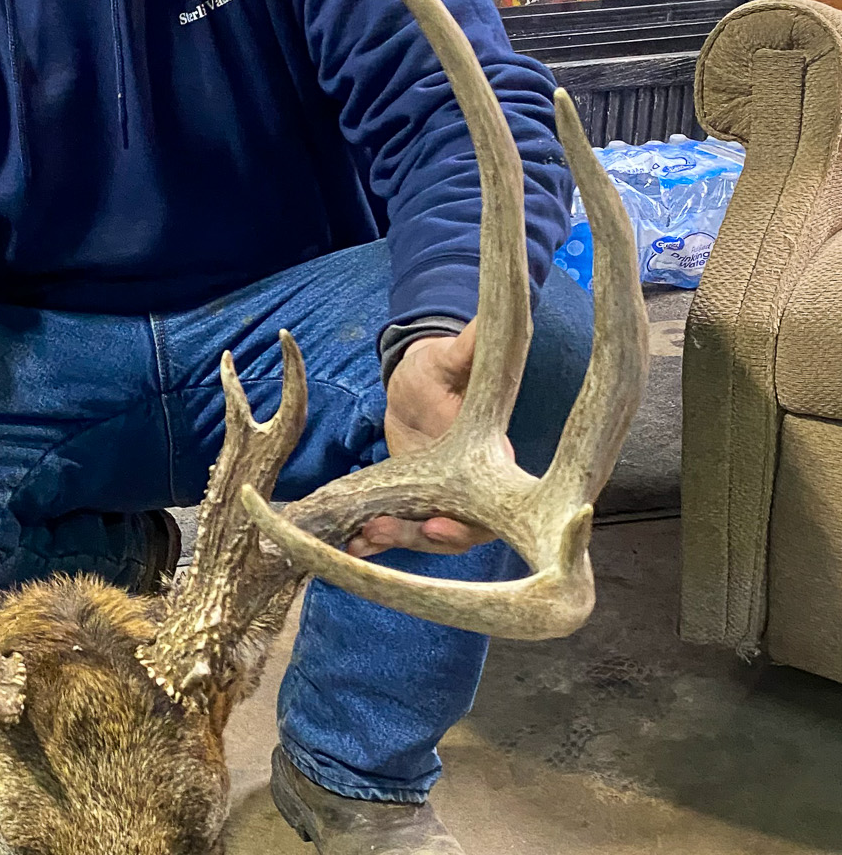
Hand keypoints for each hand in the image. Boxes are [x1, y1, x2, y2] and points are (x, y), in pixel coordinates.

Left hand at [348, 321, 502, 559]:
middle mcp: (470, 489)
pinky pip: (399, 529)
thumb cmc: (440, 367)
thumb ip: (474, 346)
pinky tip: (348, 546)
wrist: (418, 381)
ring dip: (393, 541)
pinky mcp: (413, 501)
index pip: (490, 509)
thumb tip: (506, 308)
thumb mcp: (452, 358)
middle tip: (380, 528)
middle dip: (420, 540)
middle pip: (455, 533)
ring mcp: (440, 499)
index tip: (435, 524)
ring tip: (357, 536)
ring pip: (424, 536)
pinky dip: (376, 542)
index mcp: (488, 460)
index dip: (466, 525)